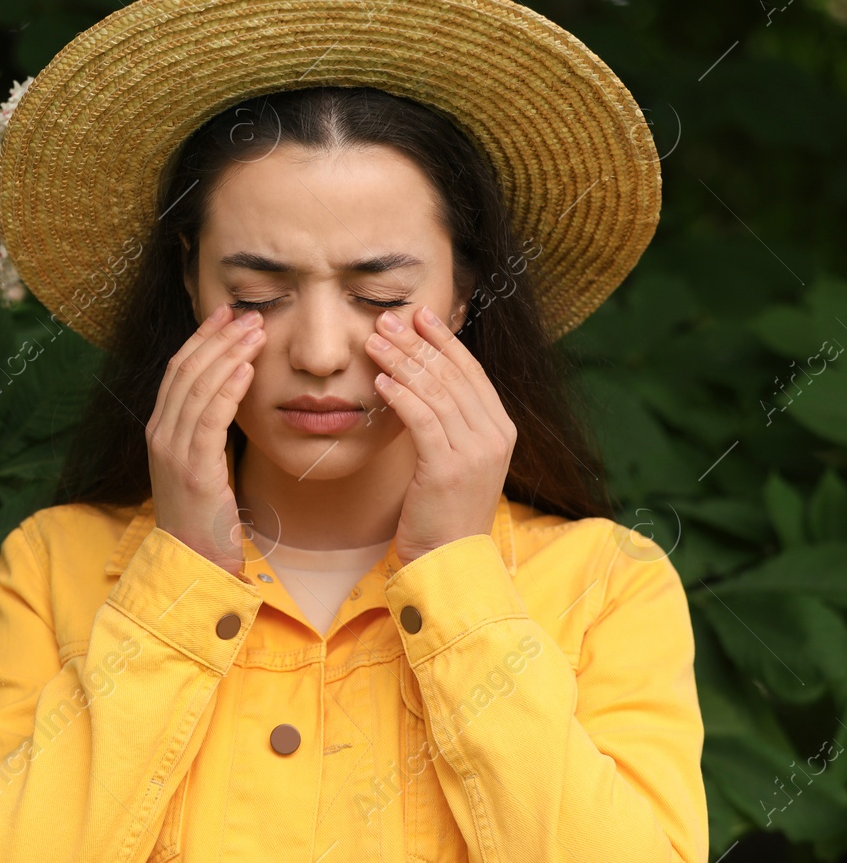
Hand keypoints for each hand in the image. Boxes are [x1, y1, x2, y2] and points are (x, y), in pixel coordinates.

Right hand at [146, 301, 267, 576]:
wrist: (192, 565)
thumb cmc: (204, 518)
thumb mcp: (201, 466)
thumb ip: (207, 432)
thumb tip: (230, 397)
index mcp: (160, 430)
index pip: (178, 371)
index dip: (202, 339)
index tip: (227, 315)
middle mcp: (160, 434)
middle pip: (185, 371)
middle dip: (218, 338)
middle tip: (248, 314)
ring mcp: (173, 451)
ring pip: (198, 388)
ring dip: (229, 354)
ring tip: (255, 332)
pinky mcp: (194, 469)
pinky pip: (210, 418)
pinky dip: (228, 388)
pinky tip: (247, 368)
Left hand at [366, 303, 515, 566]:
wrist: (450, 561)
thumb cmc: (443, 510)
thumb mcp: (455, 458)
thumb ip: (449, 421)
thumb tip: (421, 378)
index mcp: (501, 429)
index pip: (471, 372)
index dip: (444, 340)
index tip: (418, 314)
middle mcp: (495, 436)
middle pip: (452, 375)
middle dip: (416, 343)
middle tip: (386, 320)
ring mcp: (475, 452)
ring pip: (435, 392)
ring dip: (401, 362)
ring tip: (374, 342)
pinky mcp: (449, 468)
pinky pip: (423, 420)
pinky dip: (401, 396)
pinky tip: (380, 381)